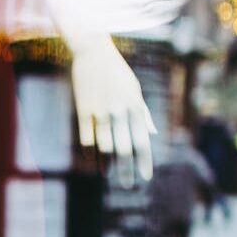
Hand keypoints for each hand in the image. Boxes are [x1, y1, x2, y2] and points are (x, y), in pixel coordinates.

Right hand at [70, 37, 155, 182]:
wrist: (93, 52)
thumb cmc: (117, 72)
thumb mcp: (135, 90)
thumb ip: (143, 113)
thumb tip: (153, 133)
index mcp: (135, 106)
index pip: (143, 140)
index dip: (144, 160)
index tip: (145, 177)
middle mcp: (120, 111)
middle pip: (125, 148)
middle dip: (126, 170)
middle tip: (126, 185)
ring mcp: (101, 111)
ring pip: (105, 146)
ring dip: (106, 162)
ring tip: (106, 173)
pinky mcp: (84, 110)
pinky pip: (87, 138)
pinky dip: (90, 150)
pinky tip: (91, 160)